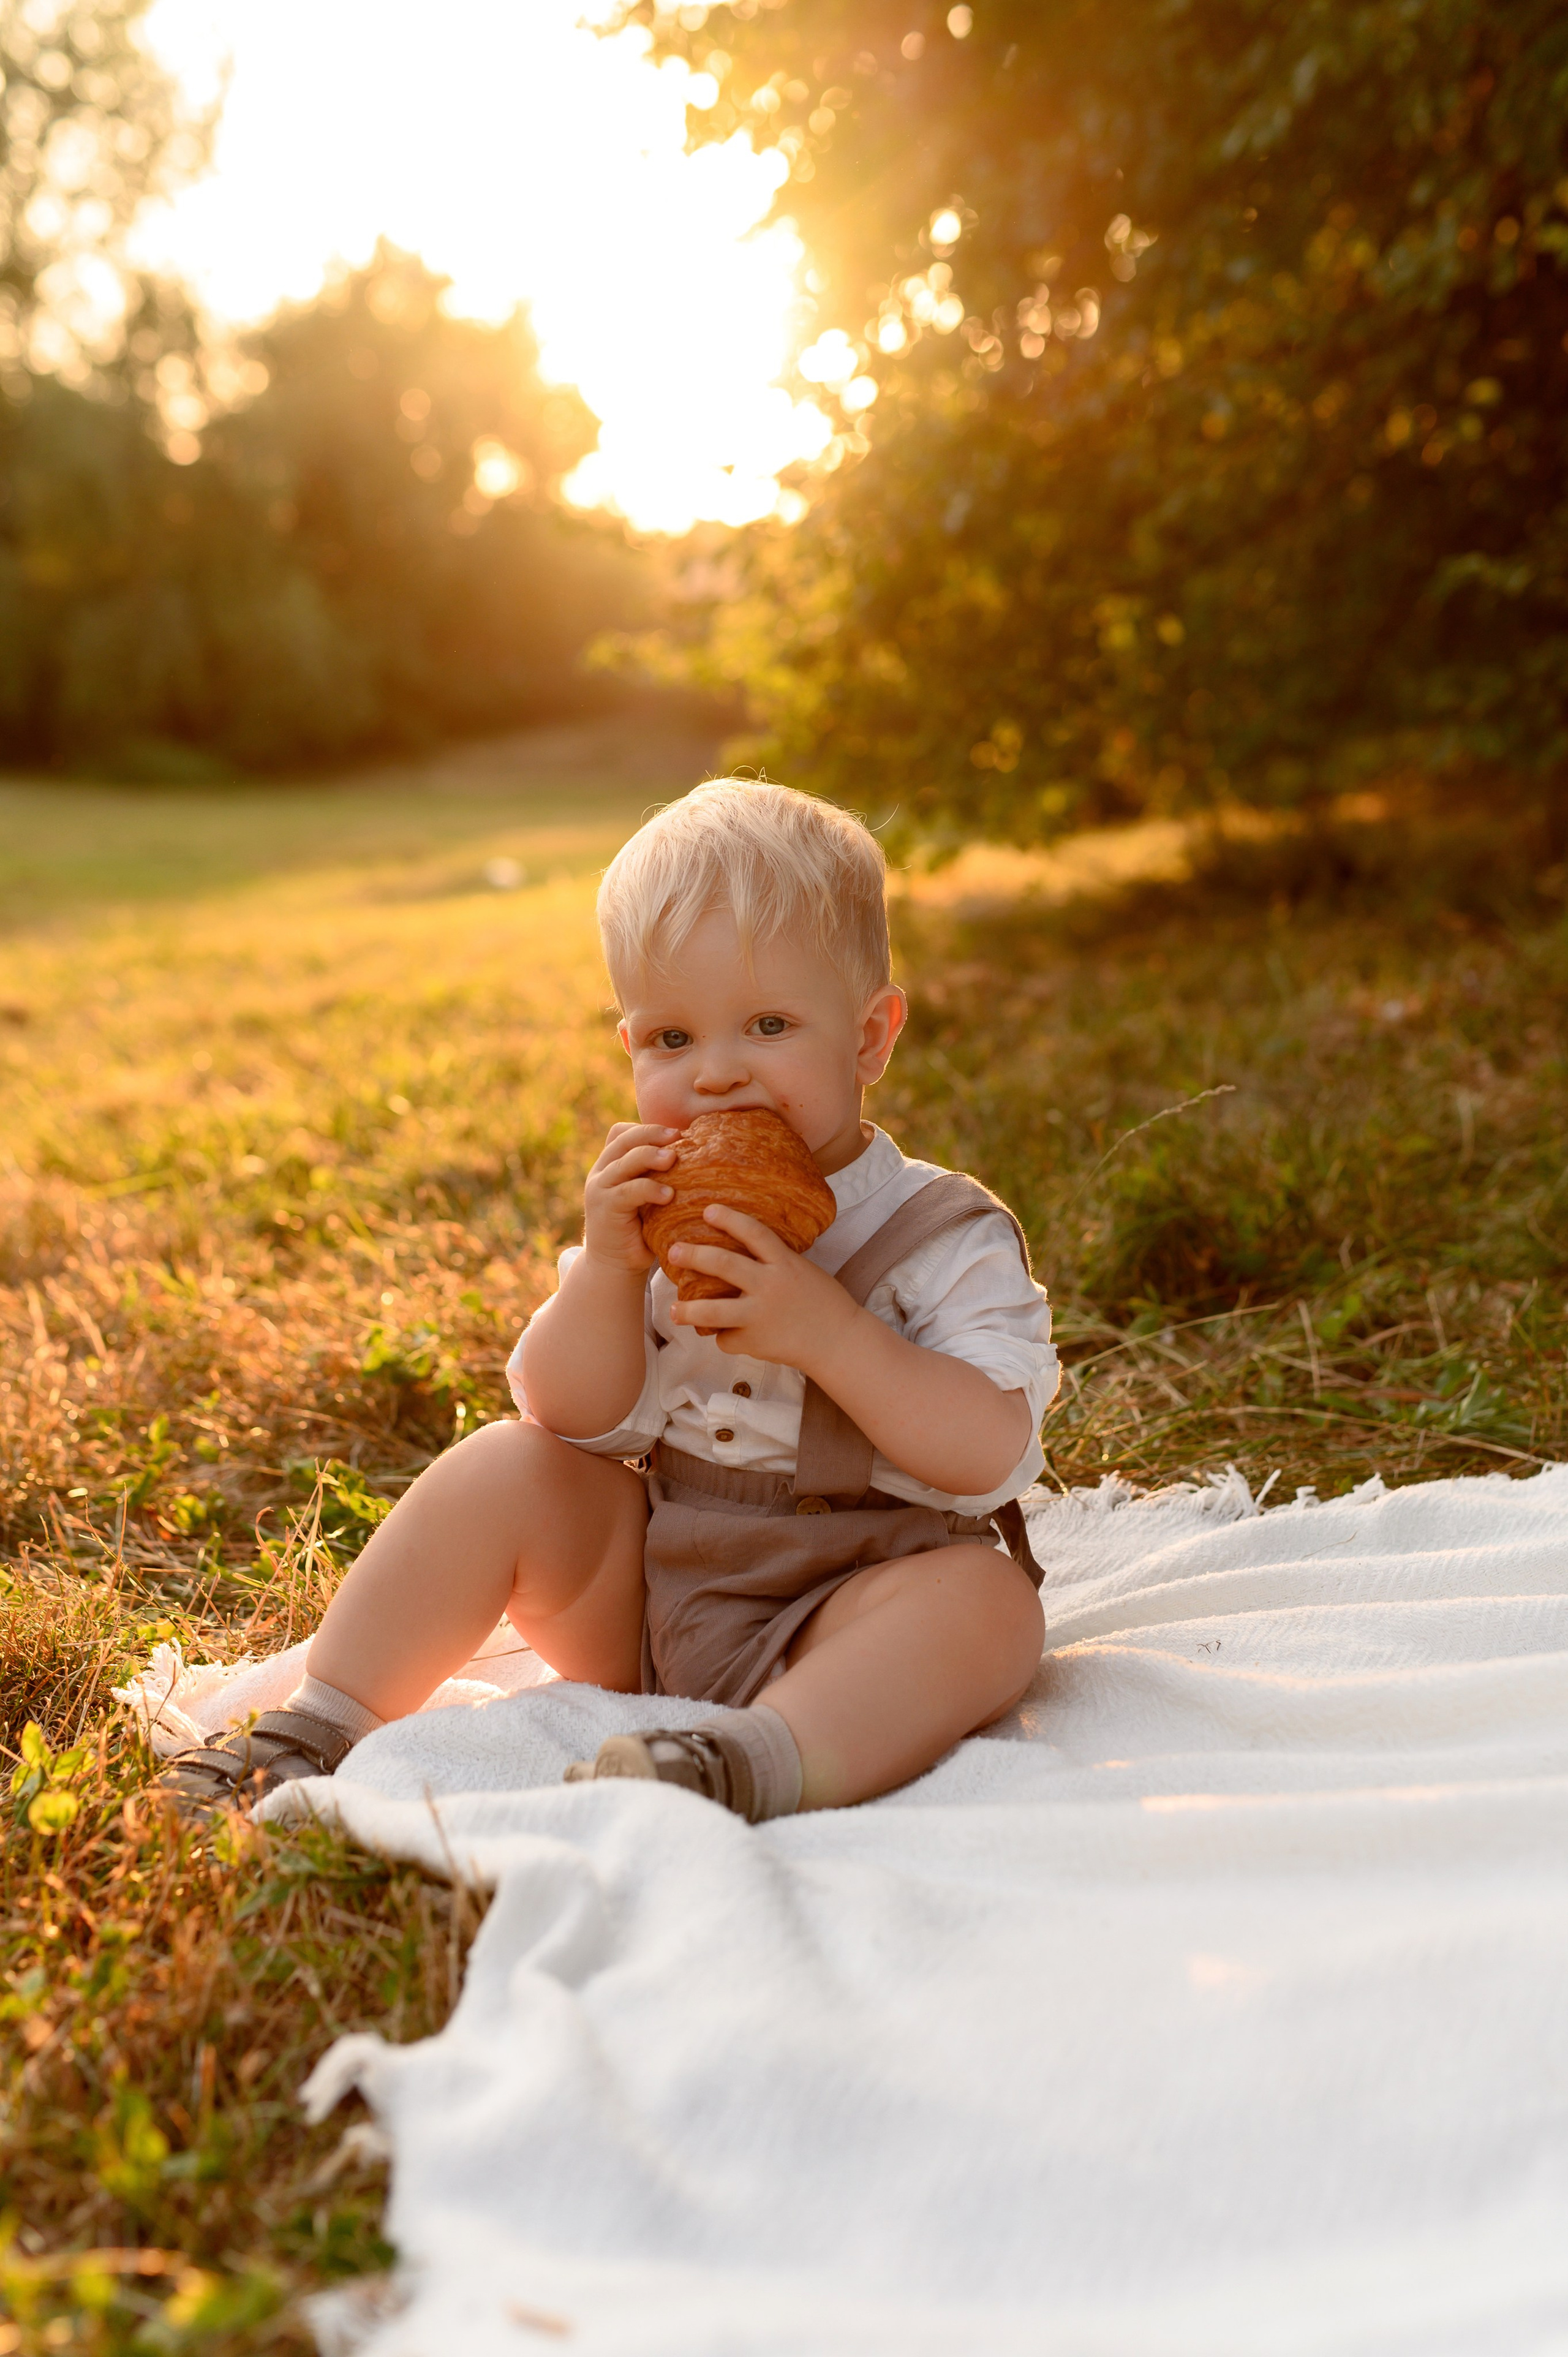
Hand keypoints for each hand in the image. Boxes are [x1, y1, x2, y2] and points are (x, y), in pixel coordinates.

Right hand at [581, 1122, 676, 1273]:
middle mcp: (601, 1172)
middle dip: (652, 1134)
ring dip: (651, 1156)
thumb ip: (657, 1176)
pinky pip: (629, 1191)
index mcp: (610, 1165)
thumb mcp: (646, 1197)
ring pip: (625, 1161)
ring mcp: (600, 1189)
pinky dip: (650, 1189)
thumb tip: (699, 1155)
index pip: (621, 1133)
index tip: (677, 1132)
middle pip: (623, 1139)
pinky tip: (669, 1194)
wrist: (615, 1266)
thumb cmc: (640, 1230)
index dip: (647, 1128)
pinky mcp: (605, 1208)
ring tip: (673, 1159)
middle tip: (678, 1136)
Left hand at [666, 1205, 860, 1367]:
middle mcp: (770, 1286)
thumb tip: (743, 1249)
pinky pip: (728, 1339)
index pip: (754, 1233)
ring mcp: (760, 1315)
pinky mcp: (755, 1342)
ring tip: (674, 1309)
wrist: (839, 1341)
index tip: (708, 1210)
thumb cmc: (824, 1303)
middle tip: (673, 1251)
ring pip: (714, 1311)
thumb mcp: (803, 1271)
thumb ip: (775, 1261)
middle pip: (724, 1265)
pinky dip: (726, 1337)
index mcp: (785, 1264)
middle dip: (695, 1256)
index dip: (730, 1219)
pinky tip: (729, 1336)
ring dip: (689, 1310)